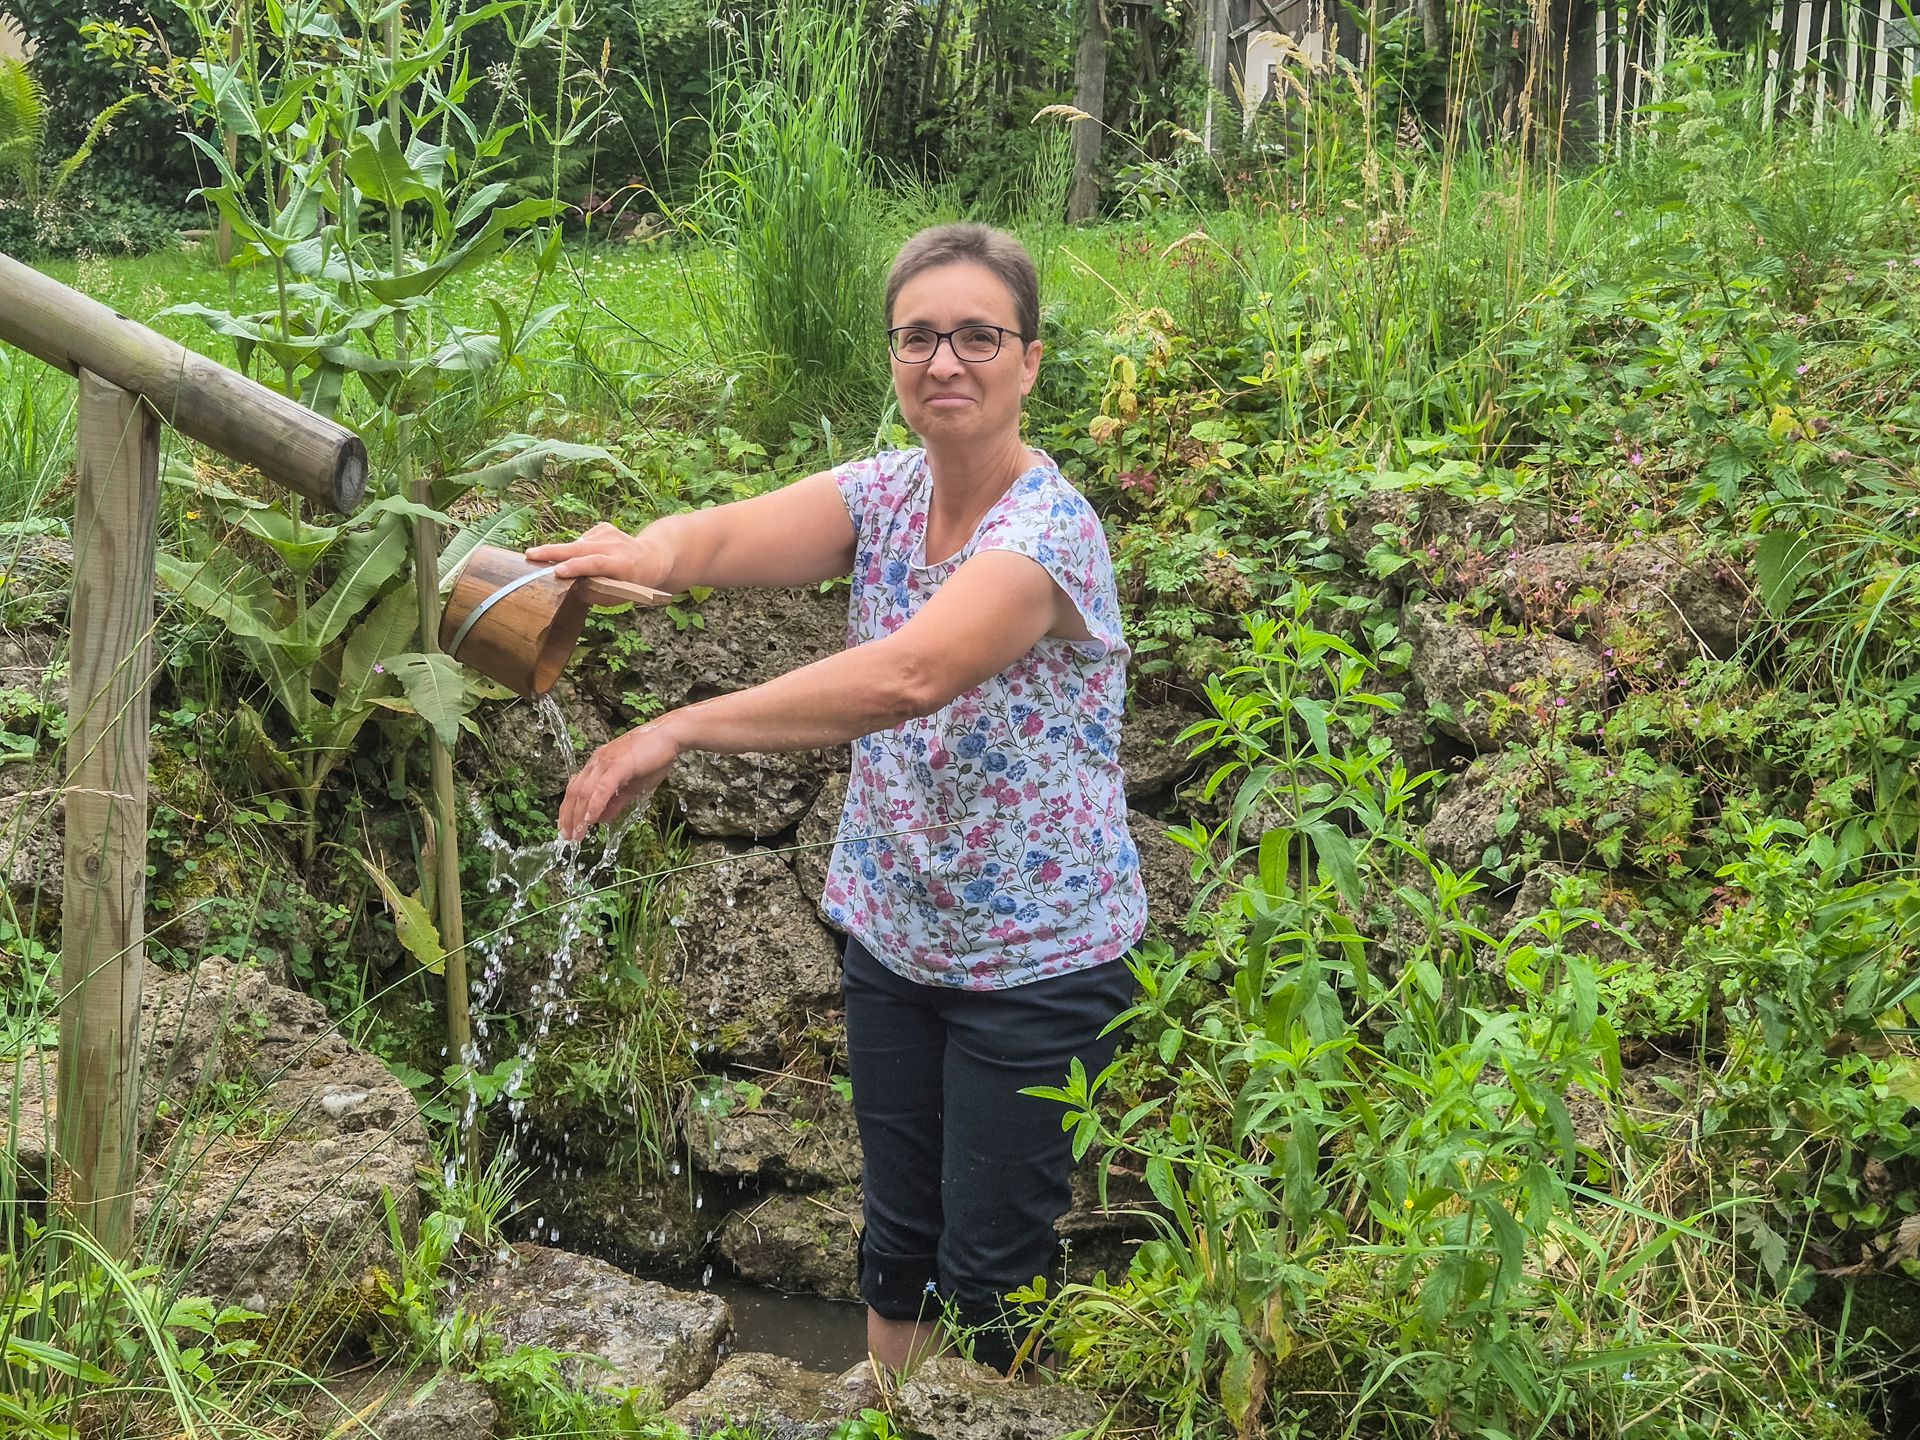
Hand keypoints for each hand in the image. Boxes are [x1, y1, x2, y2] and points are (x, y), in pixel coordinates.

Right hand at [527, 523, 668, 588]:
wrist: (652, 557)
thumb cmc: (633, 582)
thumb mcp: (619, 596)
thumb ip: (596, 594)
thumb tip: (570, 589)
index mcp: (623, 565)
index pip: (595, 564)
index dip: (576, 567)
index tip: (557, 572)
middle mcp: (615, 546)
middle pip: (580, 548)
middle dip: (552, 552)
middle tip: (530, 555)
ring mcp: (609, 533)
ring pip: (577, 543)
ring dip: (557, 551)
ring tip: (537, 556)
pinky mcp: (603, 527)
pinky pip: (581, 540)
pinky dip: (575, 549)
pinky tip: (580, 556)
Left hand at [558, 718, 681, 841]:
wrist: (670, 736)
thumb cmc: (655, 757)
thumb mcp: (633, 786)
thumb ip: (616, 802)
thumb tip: (601, 819)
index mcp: (598, 765)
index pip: (575, 789)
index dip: (569, 810)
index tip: (568, 828)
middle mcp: (597, 762)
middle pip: (574, 792)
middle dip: (569, 816)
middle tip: (568, 837)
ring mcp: (606, 762)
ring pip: (584, 792)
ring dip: (579, 815)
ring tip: (578, 834)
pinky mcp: (619, 765)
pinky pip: (602, 788)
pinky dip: (594, 805)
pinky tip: (591, 820)